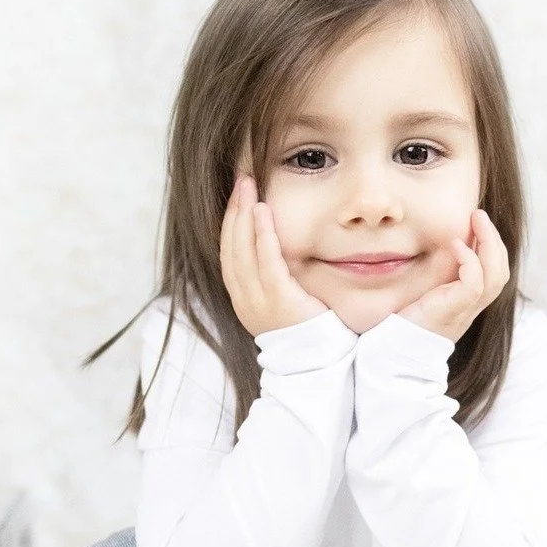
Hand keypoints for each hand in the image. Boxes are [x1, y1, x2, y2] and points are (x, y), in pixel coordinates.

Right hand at [220, 174, 329, 337]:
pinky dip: (263, 235)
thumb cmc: (307, 329)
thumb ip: (275, 276)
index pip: (229, 253)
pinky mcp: (279, 301)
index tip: (237, 195)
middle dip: (234, 211)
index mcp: (243, 299)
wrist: (317, 365)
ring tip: (249, 188)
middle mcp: (244, 300)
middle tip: (241, 180)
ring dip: (244, 215)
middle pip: (230, 247)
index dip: (230, 221)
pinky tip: (264, 212)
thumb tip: (276, 247)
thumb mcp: (283, 300)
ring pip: (242, 251)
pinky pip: (266, 262)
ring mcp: (259, 302)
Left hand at [397, 210, 509, 343]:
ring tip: (476, 220)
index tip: (478, 225)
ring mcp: (462, 313)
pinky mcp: (450, 313)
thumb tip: (426, 252)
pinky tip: (455, 246)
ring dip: (489, 244)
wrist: (391, 358)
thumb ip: (430, 282)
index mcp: (465, 307)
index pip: (494, 275)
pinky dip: (469, 262)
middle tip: (479, 214)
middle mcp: (469, 311)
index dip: (493, 249)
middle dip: (495, 240)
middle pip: (501, 274)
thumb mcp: (420, 299)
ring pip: (495, 278)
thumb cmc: (400, 328)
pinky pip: (472, 286)